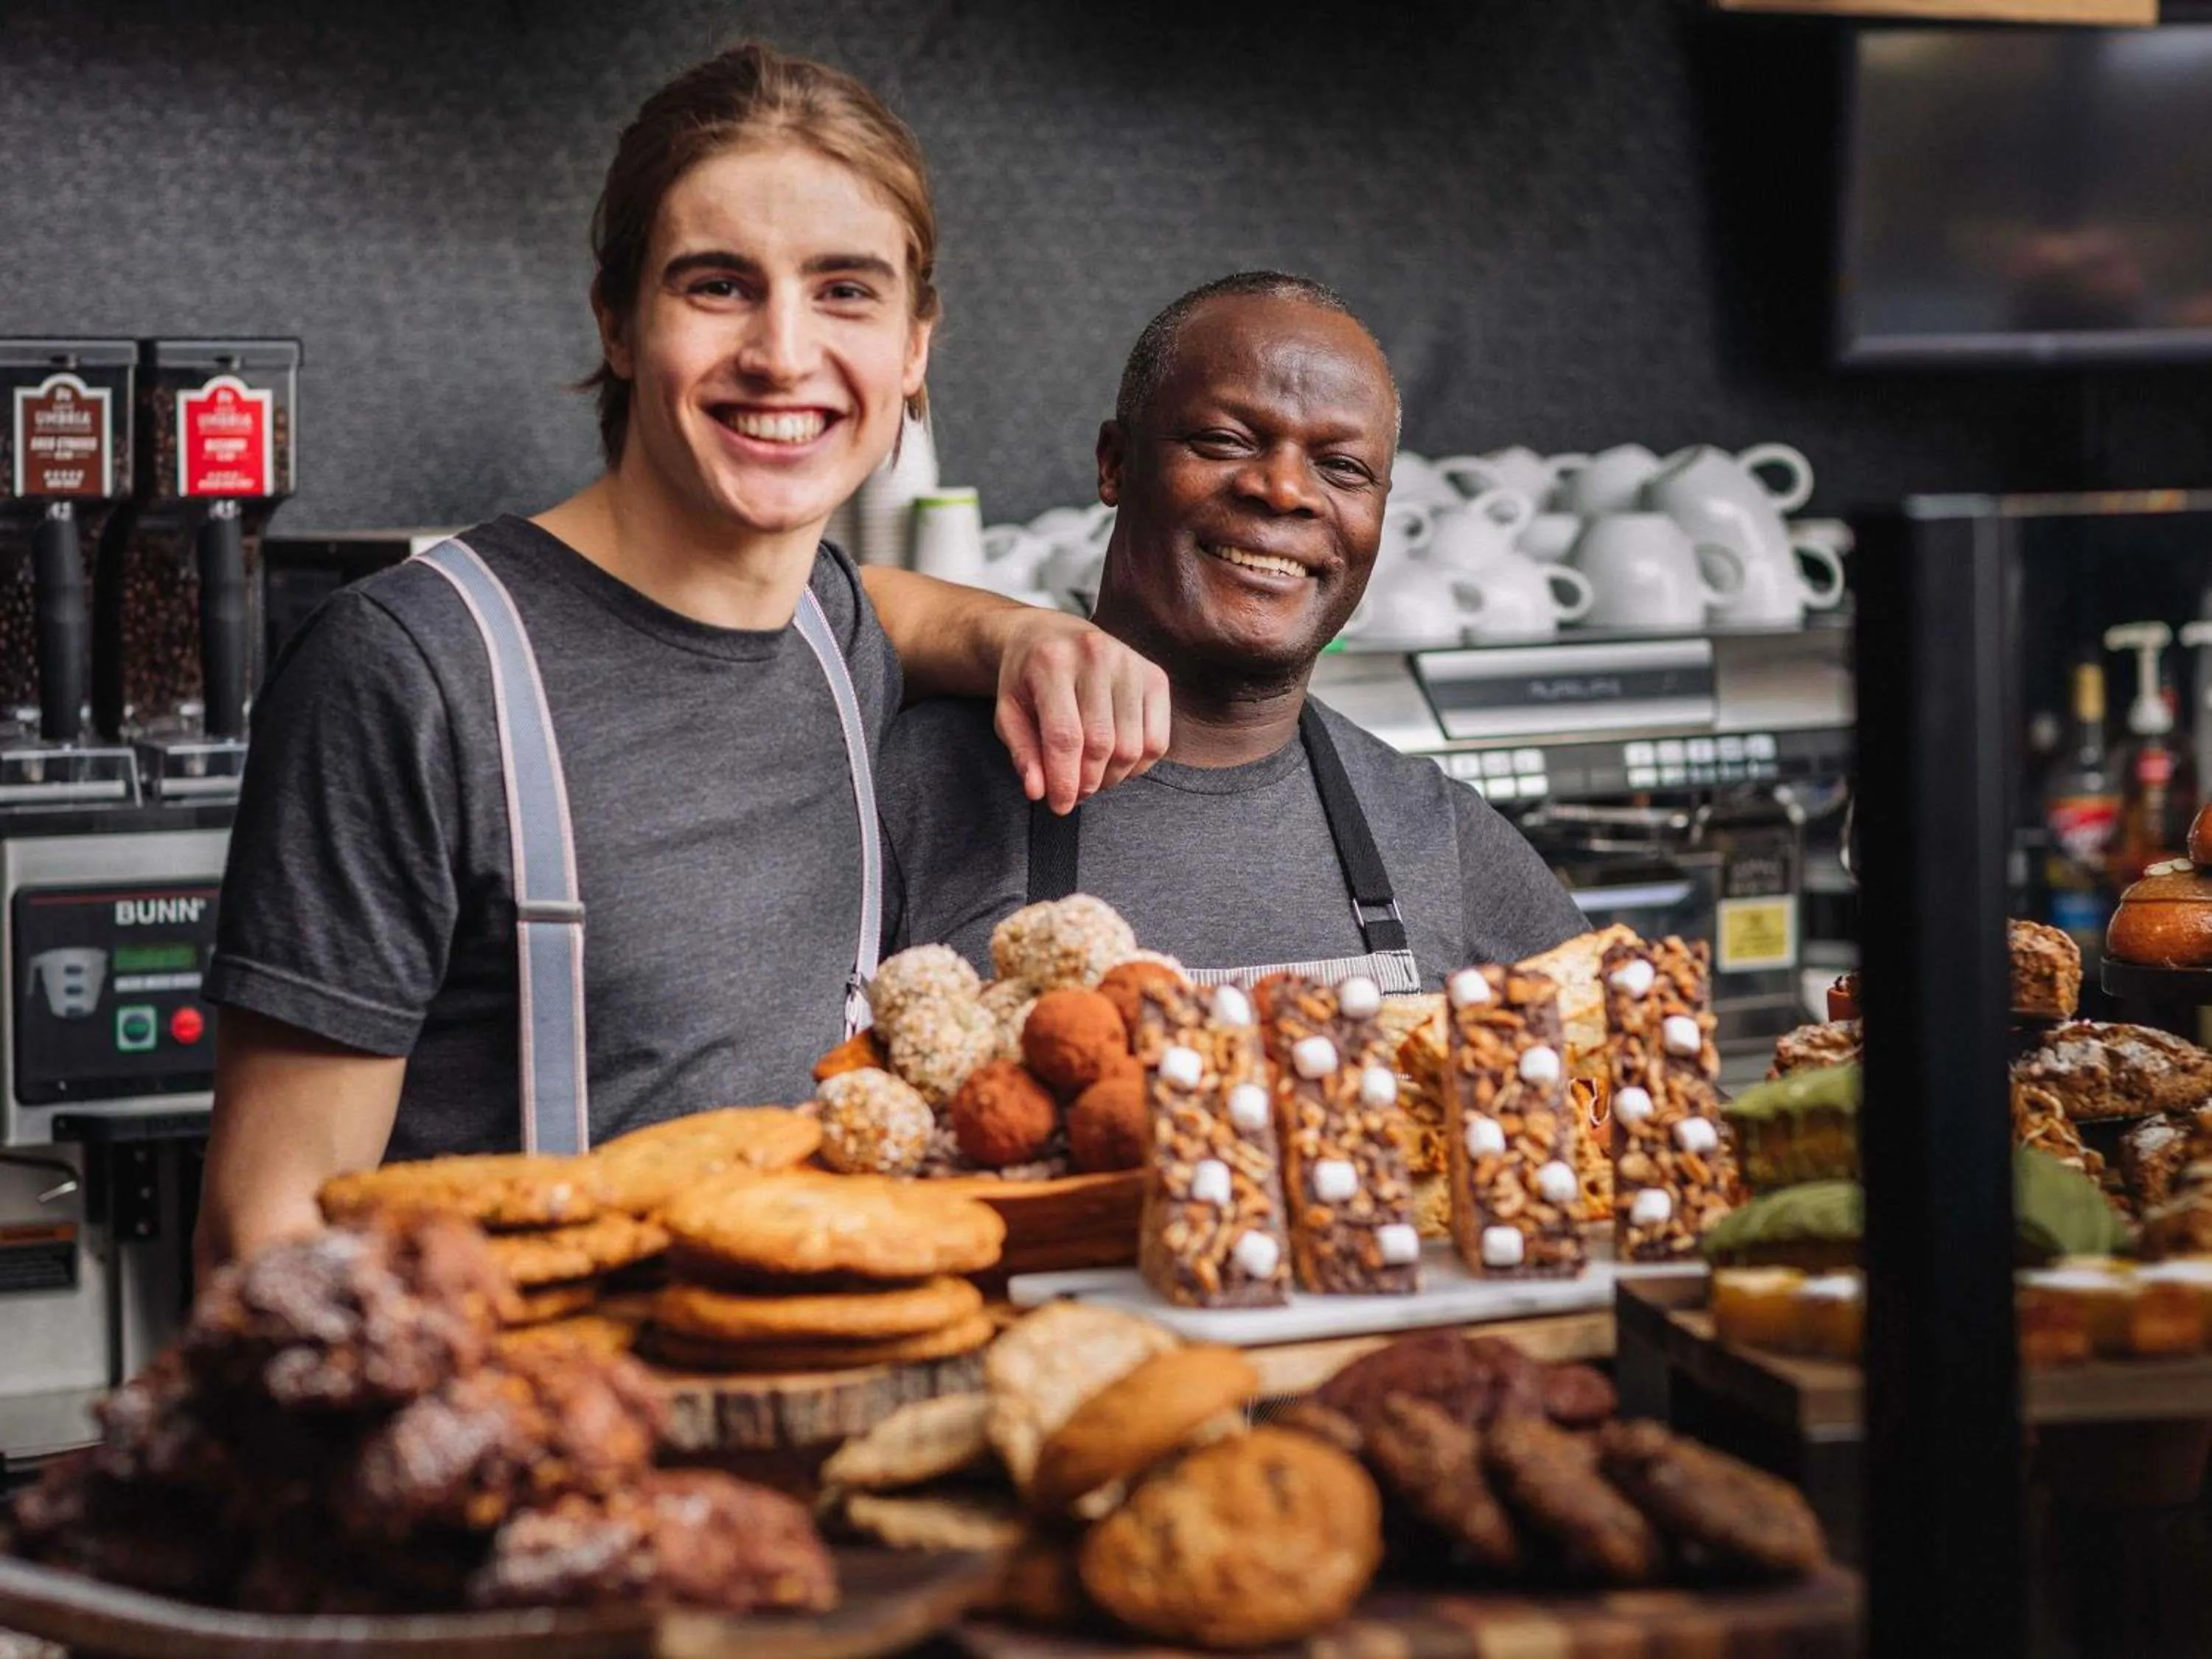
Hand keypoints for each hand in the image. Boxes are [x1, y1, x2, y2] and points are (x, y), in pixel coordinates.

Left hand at [993, 611, 1170, 813]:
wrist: (1049, 634)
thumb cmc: (1026, 678)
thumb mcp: (1008, 712)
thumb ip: (1022, 753)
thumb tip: (1039, 792)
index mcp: (1052, 661)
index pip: (1065, 736)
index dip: (1064, 781)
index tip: (1059, 806)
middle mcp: (1096, 655)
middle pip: (1102, 744)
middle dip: (1088, 782)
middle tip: (1074, 793)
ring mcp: (1131, 663)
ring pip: (1133, 747)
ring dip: (1113, 777)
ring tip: (1092, 778)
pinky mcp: (1155, 675)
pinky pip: (1158, 740)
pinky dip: (1139, 765)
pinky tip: (1116, 763)